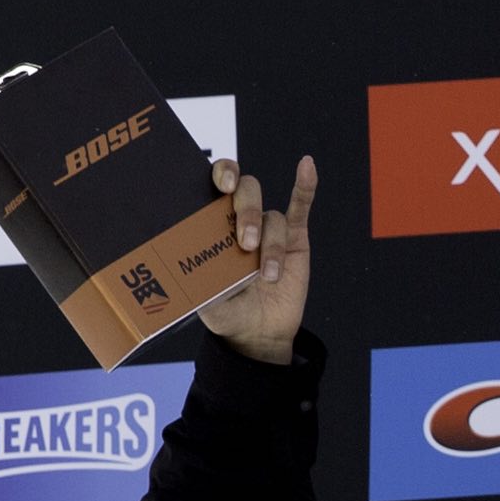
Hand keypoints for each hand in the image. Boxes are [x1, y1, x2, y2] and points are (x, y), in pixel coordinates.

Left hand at [196, 154, 317, 363]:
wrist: (258, 334)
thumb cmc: (228, 312)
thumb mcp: (207, 305)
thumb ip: (201, 289)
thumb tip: (192, 278)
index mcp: (213, 226)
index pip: (214, 187)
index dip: (220, 176)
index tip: (222, 186)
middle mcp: (241, 220)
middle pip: (246, 193)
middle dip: (248, 213)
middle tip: (245, 242)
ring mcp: (269, 229)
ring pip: (273, 218)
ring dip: (272, 245)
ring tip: (268, 274)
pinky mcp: (294, 239)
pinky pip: (300, 208)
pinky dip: (305, 187)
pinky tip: (306, 167)